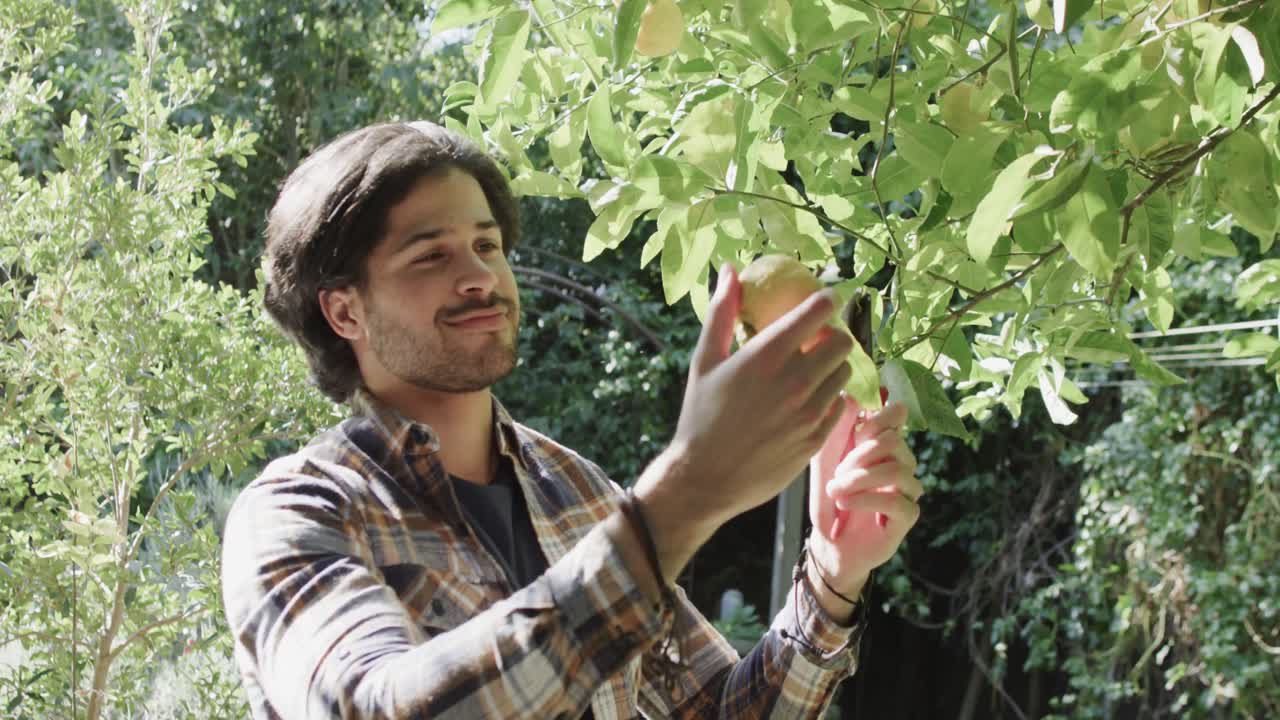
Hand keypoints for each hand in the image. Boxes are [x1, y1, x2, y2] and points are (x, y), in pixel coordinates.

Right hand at [634, 263, 851, 570]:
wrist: (705, 478)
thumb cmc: (700, 415)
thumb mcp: (705, 361)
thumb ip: (722, 313)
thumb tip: (730, 270)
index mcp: (766, 356)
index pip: (817, 312)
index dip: (825, 301)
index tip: (822, 300)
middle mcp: (794, 381)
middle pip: (841, 341)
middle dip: (832, 335)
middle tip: (816, 340)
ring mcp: (808, 412)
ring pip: (843, 373)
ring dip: (832, 366)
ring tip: (811, 371)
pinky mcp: (816, 438)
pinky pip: (839, 405)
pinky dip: (830, 397)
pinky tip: (808, 400)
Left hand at [807, 396, 920, 595]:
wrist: (828, 542)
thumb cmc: (828, 497)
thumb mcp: (824, 458)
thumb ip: (837, 428)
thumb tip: (850, 395)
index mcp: (883, 443)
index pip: (896, 415)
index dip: (876, 419)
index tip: (854, 434)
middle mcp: (901, 462)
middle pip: (894, 441)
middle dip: (858, 456)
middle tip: (837, 474)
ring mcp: (908, 489)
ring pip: (896, 470)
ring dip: (859, 479)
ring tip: (836, 491)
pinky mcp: (908, 516)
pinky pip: (897, 500)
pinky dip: (864, 500)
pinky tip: (845, 502)